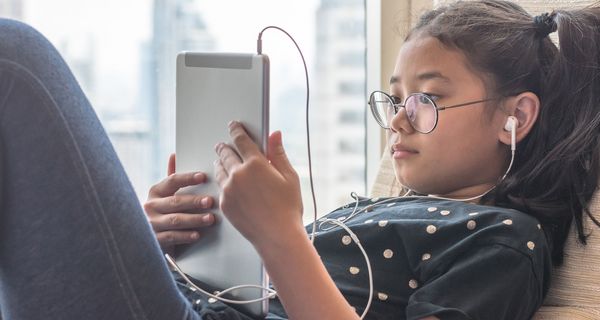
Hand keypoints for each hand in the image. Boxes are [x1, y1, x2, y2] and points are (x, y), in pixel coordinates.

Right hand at [144, 154, 214, 254]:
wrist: (150, 240)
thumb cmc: (164, 213)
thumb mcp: (166, 195)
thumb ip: (172, 178)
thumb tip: (174, 154)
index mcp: (156, 192)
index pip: (172, 181)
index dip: (188, 178)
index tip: (203, 177)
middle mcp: (151, 206)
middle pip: (175, 201)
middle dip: (194, 201)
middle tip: (210, 201)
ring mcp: (151, 223)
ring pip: (175, 220)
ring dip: (194, 219)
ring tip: (210, 219)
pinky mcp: (154, 240)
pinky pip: (171, 237)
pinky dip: (185, 236)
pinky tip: (197, 235)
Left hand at [214, 121, 303, 248]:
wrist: (277, 236)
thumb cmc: (288, 208)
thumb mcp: (289, 177)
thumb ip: (278, 154)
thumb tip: (275, 134)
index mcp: (256, 164)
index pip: (241, 140)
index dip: (236, 130)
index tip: (234, 126)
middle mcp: (238, 174)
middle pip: (225, 153)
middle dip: (225, 146)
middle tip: (224, 144)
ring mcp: (228, 190)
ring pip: (219, 169)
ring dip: (220, 162)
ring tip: (223, 160)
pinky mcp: (224, 203)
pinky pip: (219, 186)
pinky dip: (222, 180)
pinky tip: (227, 181)